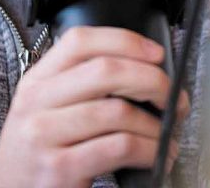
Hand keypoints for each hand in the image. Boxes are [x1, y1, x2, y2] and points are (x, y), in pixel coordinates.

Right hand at [0, 26, 188, 187]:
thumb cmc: (40, 148)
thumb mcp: (47, 106)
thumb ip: (81, 83)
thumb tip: (145, 68)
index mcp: (37, 80)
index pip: (80, 41)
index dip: (125, 41)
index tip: (156, 54)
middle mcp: (37, 102)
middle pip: (106, 71)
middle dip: (152, 81)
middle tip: (172, 97)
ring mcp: (45, 135)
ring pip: (118, 112)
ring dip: (154, 124)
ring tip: (165, 134)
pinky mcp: (60, 168)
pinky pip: (119, 147)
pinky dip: (148, 149)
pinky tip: (156, 154)